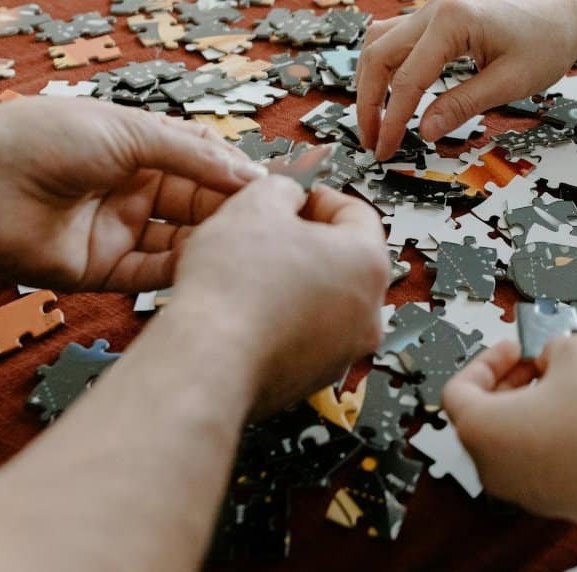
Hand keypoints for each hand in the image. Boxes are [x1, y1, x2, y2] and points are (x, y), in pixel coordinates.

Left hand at [0, 97, 266, 291]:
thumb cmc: (47, 139)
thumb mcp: (131, 131)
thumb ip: (193, 156)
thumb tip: (249, 175)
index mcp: (140, 151)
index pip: (202, 165)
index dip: (235, 177)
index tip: (271, 189)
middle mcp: (133, 191)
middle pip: (197, 205)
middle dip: (229, 213)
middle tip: (266, 224)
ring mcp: (120, 231)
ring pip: (179, 243)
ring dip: (209, 244)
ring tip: (243, 248)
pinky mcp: (105, 270)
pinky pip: (151, 275)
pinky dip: (178, 272)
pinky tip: (208, 268)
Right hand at [170, 176, 389, 413]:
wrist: (208, 364)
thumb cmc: (234, 292)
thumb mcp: (254, 206)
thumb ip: (282, 188)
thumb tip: (287, 195)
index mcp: (368, 264)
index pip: (358, 212)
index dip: (320, 196)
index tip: (296, 196)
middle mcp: (368, 312)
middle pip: (344, 260)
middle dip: (306, 241)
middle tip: (268, 232)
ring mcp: (346, 350)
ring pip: (326, 301)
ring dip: (295, 282)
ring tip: (251, 273)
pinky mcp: (316, 377)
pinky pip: (306, 335)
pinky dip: (284, 320)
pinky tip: (249, 311)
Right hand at [355, 0, 576, 159]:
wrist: (564, 13)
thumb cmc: (546, 41)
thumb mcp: (510, 82)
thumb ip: (464, 105)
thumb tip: (426, 131)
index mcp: (452, 21)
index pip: (406, 80)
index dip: (392, 120)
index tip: (386, 149)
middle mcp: (433, 9)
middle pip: (378, 57)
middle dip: (369, 103)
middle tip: (373, 142)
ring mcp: (431, 10)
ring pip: (378, 43)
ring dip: (369, 82)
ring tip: (375, 121)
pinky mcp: (435, 17)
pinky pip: (394, 37)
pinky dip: (383, 65)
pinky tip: (386, 91)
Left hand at [442, 337, 576, 530]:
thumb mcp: (576, 352)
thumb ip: (552, 347)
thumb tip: (553, 359)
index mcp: (481, 431)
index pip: (459, 390)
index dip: (488, 360)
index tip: (517, 348)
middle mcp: (493, 468)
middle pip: (484, 417)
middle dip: (511, 382)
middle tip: (542, 363)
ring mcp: (524, 492)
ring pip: (513, 441)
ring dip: (533, 409)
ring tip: (572, 387)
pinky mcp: (556, 504)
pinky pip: (540, 463)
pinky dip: (553, 436)